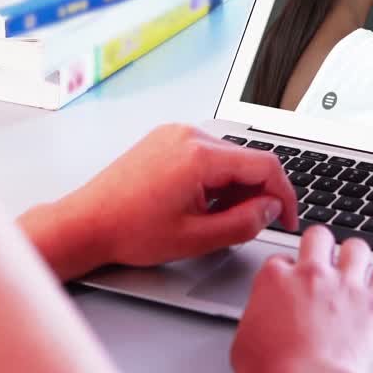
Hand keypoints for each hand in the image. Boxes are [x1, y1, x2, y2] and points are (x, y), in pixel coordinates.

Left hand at [20, 125, 297, 277]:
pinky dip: (213, 178)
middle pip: (247, 159)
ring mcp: (174, 135)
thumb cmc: (129, 231)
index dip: (285, 195)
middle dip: (257, 193)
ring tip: (215, 218)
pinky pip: (205, 154)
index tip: (287, 218)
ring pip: (227, 157)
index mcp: (199, 155)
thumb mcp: (197, 238)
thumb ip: (244, 222)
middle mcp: (188, 135)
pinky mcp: (164, 140)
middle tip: (248, 225)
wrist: (85, 223)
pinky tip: (199, 203)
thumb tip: (271, 209)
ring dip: (234, 186)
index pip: (265, 165)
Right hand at [231, 227, 372, 372]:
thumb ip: (255, 321)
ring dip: (355, 257)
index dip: (287, 271)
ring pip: (356, 247)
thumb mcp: (243, 346)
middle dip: (321, 246)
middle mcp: (312, 274)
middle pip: (318, 236)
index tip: (291, 284)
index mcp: (275, 280)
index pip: (280, 259)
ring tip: (354, 271)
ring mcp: (346, 285)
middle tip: (323, 262)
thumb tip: (260, 324)